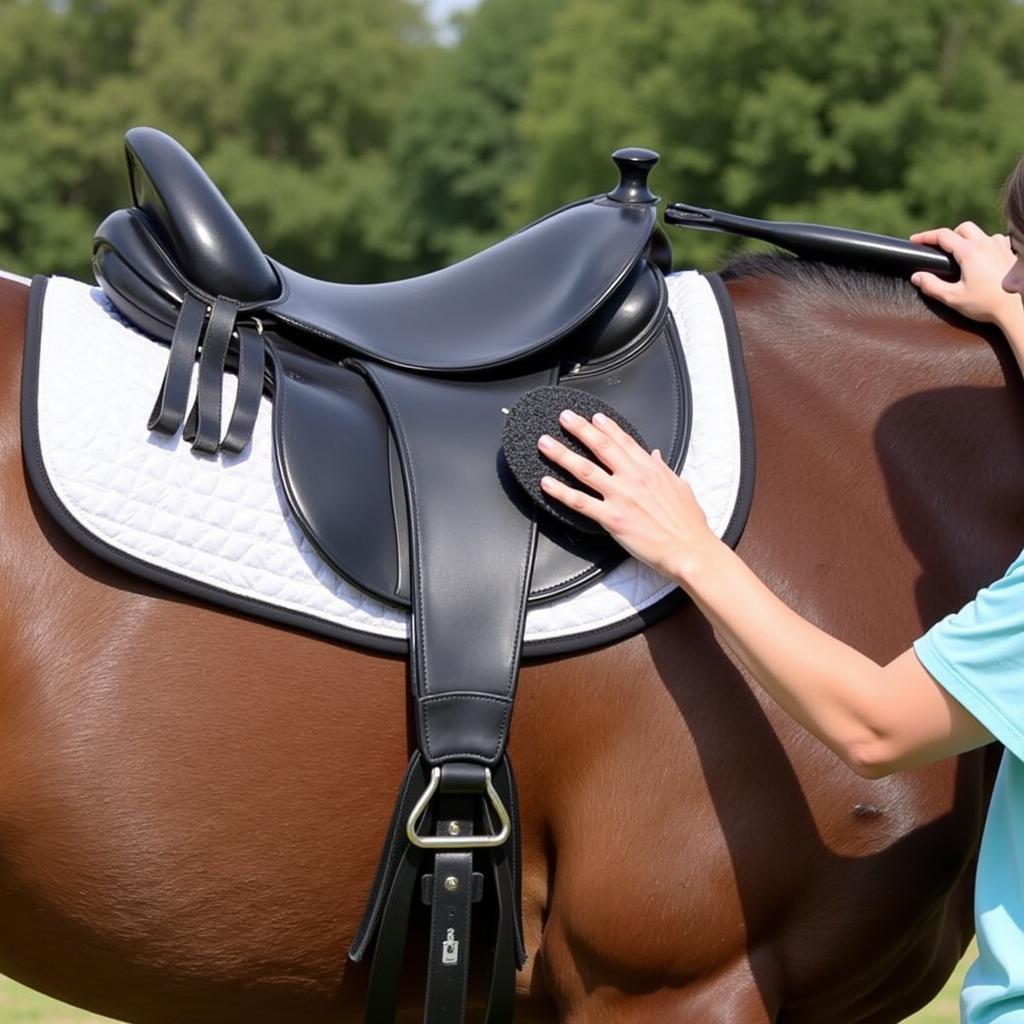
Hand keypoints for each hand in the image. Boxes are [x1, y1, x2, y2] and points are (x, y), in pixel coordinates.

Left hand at [537, 408, 718, 581]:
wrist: (689, 549)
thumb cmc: (688, 524)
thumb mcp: (680, 487)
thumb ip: (663, 469)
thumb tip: (656, 456)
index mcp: (650, 470)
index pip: (624, 441)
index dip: (607, 427)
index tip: (595, 417)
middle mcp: (632, 478)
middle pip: (601, 447)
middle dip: (580, 429)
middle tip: (565, 418)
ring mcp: (620, 497)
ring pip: (584, 470)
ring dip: (562, 454)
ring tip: (546, 444)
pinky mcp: (611, 518)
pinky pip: (579, 502)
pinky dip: (561, 492)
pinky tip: (546, 483)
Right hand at [910, 222, 1021, 331]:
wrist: (1018, 308)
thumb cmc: (986, 304)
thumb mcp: (953, 298)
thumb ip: (931, 286)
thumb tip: (916, 276)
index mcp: (969, 252)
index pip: (943, 235)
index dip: (925, 236)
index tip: (914, 240)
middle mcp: (986, 244)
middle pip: (963, 228)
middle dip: (949, 235)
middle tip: (940, 249)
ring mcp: (1001, 246)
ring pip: (981, 233)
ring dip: (969, 240)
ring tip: (964, 256)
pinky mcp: (1011, 253)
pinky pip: (997, 240)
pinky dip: (987, 245)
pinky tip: (985, 257)